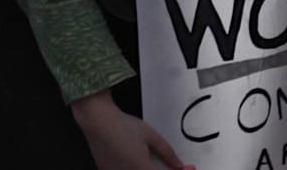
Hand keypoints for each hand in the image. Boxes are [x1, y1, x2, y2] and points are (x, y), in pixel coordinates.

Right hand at [71, 90, 193, 169]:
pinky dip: (137, 169)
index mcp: (142, 169)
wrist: (98, 121)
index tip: (187, 169)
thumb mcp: (152, 136)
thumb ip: (168, 153)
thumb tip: (178, 165)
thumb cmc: (121, 126)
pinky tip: (138, 164)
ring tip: (152, 162)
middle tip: (174, 167)